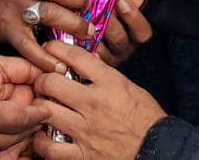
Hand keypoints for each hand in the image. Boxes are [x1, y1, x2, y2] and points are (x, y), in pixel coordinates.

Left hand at [32, 42, 166, 159]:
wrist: (159, 151)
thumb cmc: (147, 120)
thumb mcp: (130, 87)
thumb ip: (105, 75)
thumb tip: (82, 62)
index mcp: (109, 83)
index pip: (74, 56)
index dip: (55, 49)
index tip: (49, 50)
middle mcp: (94, 104)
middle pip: (50, 81)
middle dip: (41, 80)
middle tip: (42, 83)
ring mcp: (85, 130)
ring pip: (44, 110)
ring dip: (39, 107)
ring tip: (41, 107)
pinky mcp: (81, 155)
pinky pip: (47, 146)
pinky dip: (41, 141)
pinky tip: (44, 136)